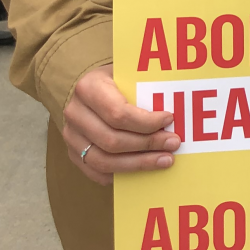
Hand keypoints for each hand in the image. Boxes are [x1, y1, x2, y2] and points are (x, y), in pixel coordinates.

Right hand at [62, 64, 179, 185]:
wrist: (90, 88)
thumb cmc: (117, 81)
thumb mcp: (129, 74)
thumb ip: (147, 87)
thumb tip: (177, 109)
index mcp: (89, 88)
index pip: (118, 113)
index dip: (146, 122)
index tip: (170, 120)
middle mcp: (75, 113)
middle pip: (112, 140)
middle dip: (148, 144)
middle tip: (174, 144)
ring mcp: (71, 136)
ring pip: (104, 160)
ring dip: (138, 164)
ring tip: (165, 160)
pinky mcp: (73, 153)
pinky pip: (95, 172)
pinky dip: (121, 174)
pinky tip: (142, 171)